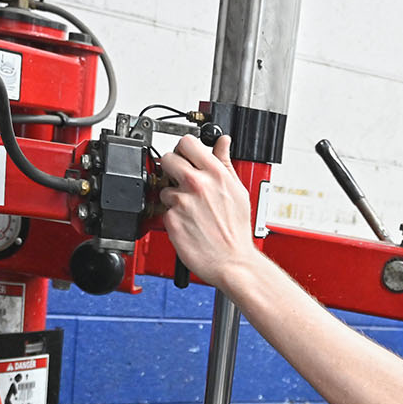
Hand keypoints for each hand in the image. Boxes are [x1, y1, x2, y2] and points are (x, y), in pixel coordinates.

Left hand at [157, 134, 257, 285]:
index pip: (187, 142)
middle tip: (179, 179)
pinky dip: (173, 215)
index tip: (185, 156)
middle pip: (169, 158)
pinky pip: (165, 210)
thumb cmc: (236, 231)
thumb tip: (223, 142)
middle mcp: (197, 184)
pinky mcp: (171, 219)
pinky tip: (187, 223)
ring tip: (189, 209)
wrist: (231, 261)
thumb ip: (225, 163)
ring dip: (172, 196)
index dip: (184, 148)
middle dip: (172, 167)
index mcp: (215, 173)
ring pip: (164, 187)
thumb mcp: (238, 191)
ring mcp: (182, 201)